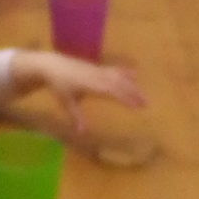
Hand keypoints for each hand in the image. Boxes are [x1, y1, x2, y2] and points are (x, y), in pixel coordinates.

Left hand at [10, 50, 146, 134]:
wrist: (52, 65)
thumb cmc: (58, 85)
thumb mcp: (66, 102)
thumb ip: (75, 116)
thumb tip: (82, 133)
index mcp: (91, 85)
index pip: (112, 92)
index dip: (125, 98)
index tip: (136, 106)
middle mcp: (98, 76)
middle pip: (120, 84)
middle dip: (134, 93)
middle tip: (147, 104)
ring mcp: (99, 70)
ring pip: (120, 76)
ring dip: (132, 85)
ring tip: (143, 94)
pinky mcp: (98, 67)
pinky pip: (115, 69)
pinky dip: (126, 72)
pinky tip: (135, 74)